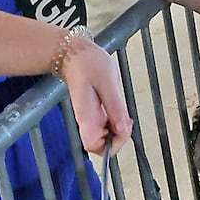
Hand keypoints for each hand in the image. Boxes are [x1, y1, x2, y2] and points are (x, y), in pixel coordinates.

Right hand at [59, 36, 133, 154]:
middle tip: (126, 121)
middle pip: (101, 145)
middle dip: (118, 138)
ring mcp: (90, 118)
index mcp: (87, 116)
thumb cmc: (88, 64)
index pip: (94, 146)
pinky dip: (116, 121)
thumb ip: (115, 107)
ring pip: (105, 136)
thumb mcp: (108, 82)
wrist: (74, 54)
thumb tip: (123, 129)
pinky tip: (119, 109)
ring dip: (118, 130)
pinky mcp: (94, 112)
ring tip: (124, 114)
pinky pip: (107, 125)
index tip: (124, 130)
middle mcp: (87, 121)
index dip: (111, 145)